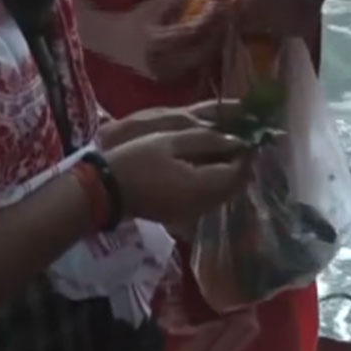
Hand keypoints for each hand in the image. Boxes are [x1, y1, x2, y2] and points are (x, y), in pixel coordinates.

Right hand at [106, 126, 252, 226]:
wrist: (105, 191)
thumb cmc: (136, 160)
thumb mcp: (170, 141)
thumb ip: (206, 139)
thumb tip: (236, 142)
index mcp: (202, 185)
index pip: (238, 171)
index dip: (245, 153)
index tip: (246, 134)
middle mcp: (203, 204)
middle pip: (234, 187)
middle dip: (240, 165)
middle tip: (237, 141)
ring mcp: (193, 213)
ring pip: (223, 195)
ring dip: (228, 175)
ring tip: (223, 150)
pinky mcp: (183, 215)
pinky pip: (210, 199)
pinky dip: (215, 183)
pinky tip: (206, 167)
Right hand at [142, 0, 229, 82]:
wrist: (115, 42)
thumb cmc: (137, 20)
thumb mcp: (156, 5)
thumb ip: (180, 0)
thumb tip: (208, 1)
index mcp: (155, 41)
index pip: (190, 32)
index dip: (208, 20)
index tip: (221, 8)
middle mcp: (161, 61)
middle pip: (200, 52)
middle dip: (216, 35)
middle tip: (227, 20)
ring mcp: (165, 73)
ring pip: (199, 60)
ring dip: (212, 44)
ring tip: (221, 27)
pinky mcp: (168, 78)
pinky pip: (192, 65)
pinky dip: (203, 52)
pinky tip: (208, 39)